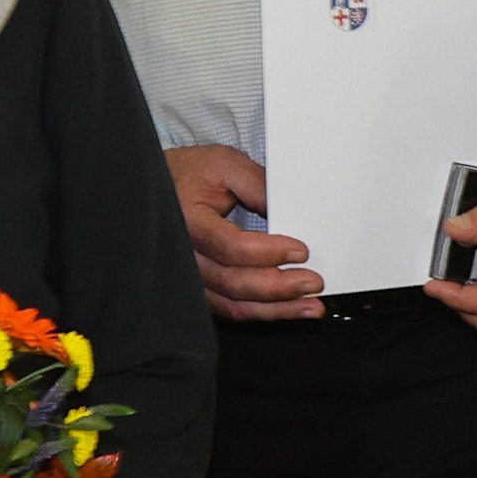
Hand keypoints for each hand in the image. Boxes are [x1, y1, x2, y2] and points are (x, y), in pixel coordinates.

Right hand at [163, 143, 323, 320]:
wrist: (164, 186)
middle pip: (233, 282)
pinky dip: (262, 312)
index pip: (230, 246)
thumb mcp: (225, 165)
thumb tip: (292, 213)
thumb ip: (258, 186)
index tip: (300, 250)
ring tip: (309, 306)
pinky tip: (286, 309)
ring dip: (275, 310)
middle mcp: (184, 253)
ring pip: (233, 304)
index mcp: (188, 219)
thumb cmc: (192, 174)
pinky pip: (231, 308)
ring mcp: (190, 276)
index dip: (268, 252)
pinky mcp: (200, 287)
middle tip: (313, 282)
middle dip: (279, 287)